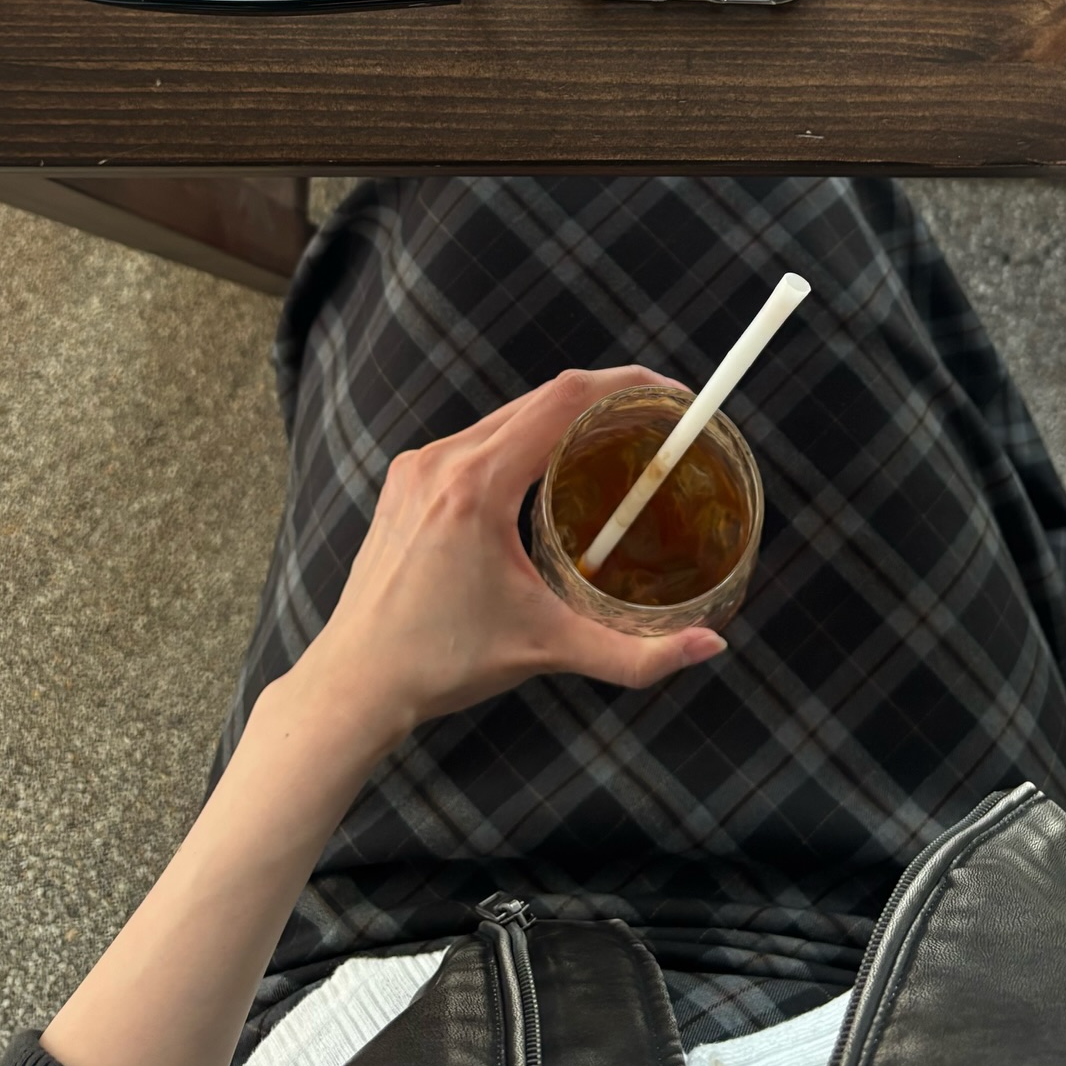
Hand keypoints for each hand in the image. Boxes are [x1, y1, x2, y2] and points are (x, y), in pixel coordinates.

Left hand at [291, 366, 728, 747]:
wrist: (355, 681)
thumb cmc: (442, 663)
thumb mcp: (548, 649)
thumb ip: (636, 655)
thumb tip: (710, 646)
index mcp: (476, 486)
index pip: (562, 401)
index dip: (624, 385)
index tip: (670, 393)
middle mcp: (442, 460)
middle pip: (539, 400)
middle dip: (604, 398)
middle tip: (656, 417)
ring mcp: (418, 466)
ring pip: (506, 416)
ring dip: (561, 418)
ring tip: (613, 436)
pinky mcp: (407, 480)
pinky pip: (476, 438)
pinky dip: (522, 439)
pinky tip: (551, 466)